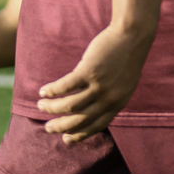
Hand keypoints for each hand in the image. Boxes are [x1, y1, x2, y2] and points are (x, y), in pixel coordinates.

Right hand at [37, 23, 155, 142]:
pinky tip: (44, 91)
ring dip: (52, 108)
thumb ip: (111, 98)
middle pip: (79, 120)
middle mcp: (109, 98)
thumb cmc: (126, 58)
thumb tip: (90, 109)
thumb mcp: (124, 84)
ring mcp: (99, 85)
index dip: (79, 135)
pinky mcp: (89, 71)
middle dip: (61, 126)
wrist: (132, 34)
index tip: (65, 139)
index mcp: (118, 103)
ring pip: (69, 106)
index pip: (96, 126)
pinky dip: (52, 91)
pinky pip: (65, 86)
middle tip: (48, 128)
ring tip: (41, 105)